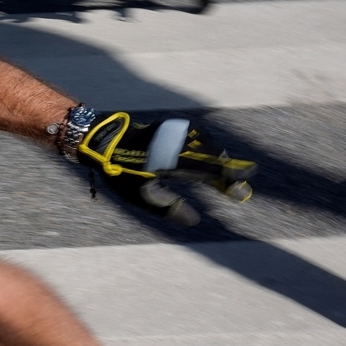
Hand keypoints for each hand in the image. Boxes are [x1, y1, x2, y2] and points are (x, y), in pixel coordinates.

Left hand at [78, 112, 255, 226]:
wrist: (103, 140)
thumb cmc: (120, 172)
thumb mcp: (140, 196)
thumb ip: (168, 209)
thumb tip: (195, 220)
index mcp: (169, 162)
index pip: (207, 171)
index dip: (227, 180)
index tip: (242, 190)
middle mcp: (175, 144)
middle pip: (212, 158)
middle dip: (227, 174)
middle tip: (238, 191)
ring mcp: (174, 131)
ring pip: (208, 145)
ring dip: (219, 160)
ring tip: (225, 178)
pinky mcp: (172, 125)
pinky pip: (198, 136)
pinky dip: (209, 147)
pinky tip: (211, 158)